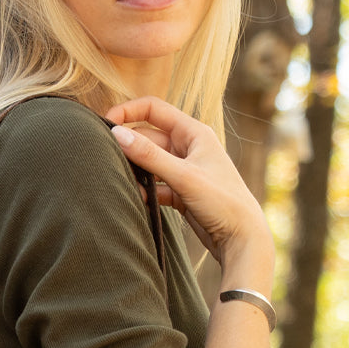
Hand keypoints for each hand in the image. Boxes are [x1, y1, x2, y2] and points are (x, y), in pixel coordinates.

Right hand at [106, 97, 273, 279]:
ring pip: (149, 162)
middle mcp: (189, 147)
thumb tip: (117, 134)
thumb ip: (149, 156)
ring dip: (134, 170)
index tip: (106, 124)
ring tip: (119, 179)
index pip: (153, 109)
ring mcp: (184, 169)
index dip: (128, 112)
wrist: (242, 238)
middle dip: (128, 145)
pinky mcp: (181, 191)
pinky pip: (154, 184)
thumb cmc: (223, 202)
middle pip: (148, 136)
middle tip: (106, 157)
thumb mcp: (183, 176)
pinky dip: (143, 190)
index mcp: (194, 132)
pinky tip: (135, 199)